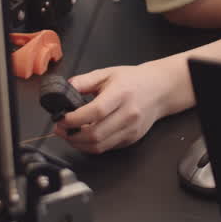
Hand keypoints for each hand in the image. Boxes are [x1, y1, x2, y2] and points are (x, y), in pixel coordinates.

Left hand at [54, 60, 191, 153]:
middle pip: (96, 134)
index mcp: (121, 94)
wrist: (160, 89)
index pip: (95, 112)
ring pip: (100, 146)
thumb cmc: (134, 80)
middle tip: (60, 129)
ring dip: (79, 144)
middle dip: (72, 135)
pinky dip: (91, 146)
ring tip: (69, 134)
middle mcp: (128, 114)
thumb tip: (64, 90)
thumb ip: (84, 81)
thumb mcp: (107, 73)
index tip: (61, 119)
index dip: (74, 119)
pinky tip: (84, 137)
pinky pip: (107, 147)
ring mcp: (131, 129)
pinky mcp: (131, 139)